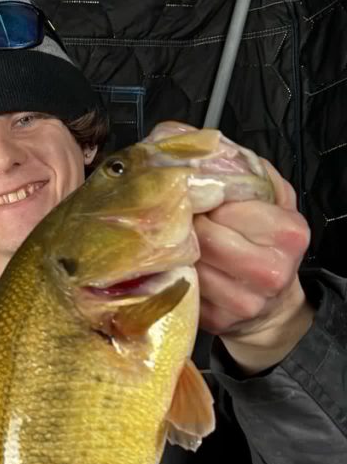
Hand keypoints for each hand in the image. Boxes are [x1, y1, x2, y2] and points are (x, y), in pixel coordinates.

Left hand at [194, 159, 312, 372]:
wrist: (271, 305)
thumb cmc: (266, 242)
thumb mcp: (270, 199)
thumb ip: (247, 169)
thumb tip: (200, 143)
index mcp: (289, 233)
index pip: (231, 206)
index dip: (207, 198)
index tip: (198, 197)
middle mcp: (272, 270)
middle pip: (207, 237)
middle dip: (189, 224)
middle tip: (182, 218)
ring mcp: (245, 301)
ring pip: (192, 264)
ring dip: (178, 250)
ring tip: (181, 240)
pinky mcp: (218, 321)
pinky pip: (183, 289)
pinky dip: (175, 274)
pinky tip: (180, 265)